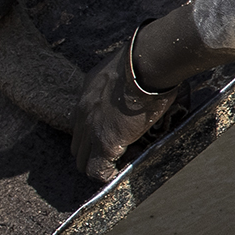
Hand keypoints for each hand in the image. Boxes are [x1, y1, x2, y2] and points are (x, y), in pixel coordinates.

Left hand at [71, 27, 179, 181]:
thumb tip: (156, 81)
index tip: (119, 136)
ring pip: (82, 159)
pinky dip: (107, 175)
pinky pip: (97, 169)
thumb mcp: (131, 69)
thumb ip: (133, 81)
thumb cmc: (149, 59)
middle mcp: (83, 110)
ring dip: (101, 164)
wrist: (148, 60)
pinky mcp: (104, 141)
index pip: (84, 120)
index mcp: (90, 90)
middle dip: (96, 152)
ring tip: (124, 162)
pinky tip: (123, 171)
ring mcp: (91, 127)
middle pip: (78, 142)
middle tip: (121, 153)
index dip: (99, 133)